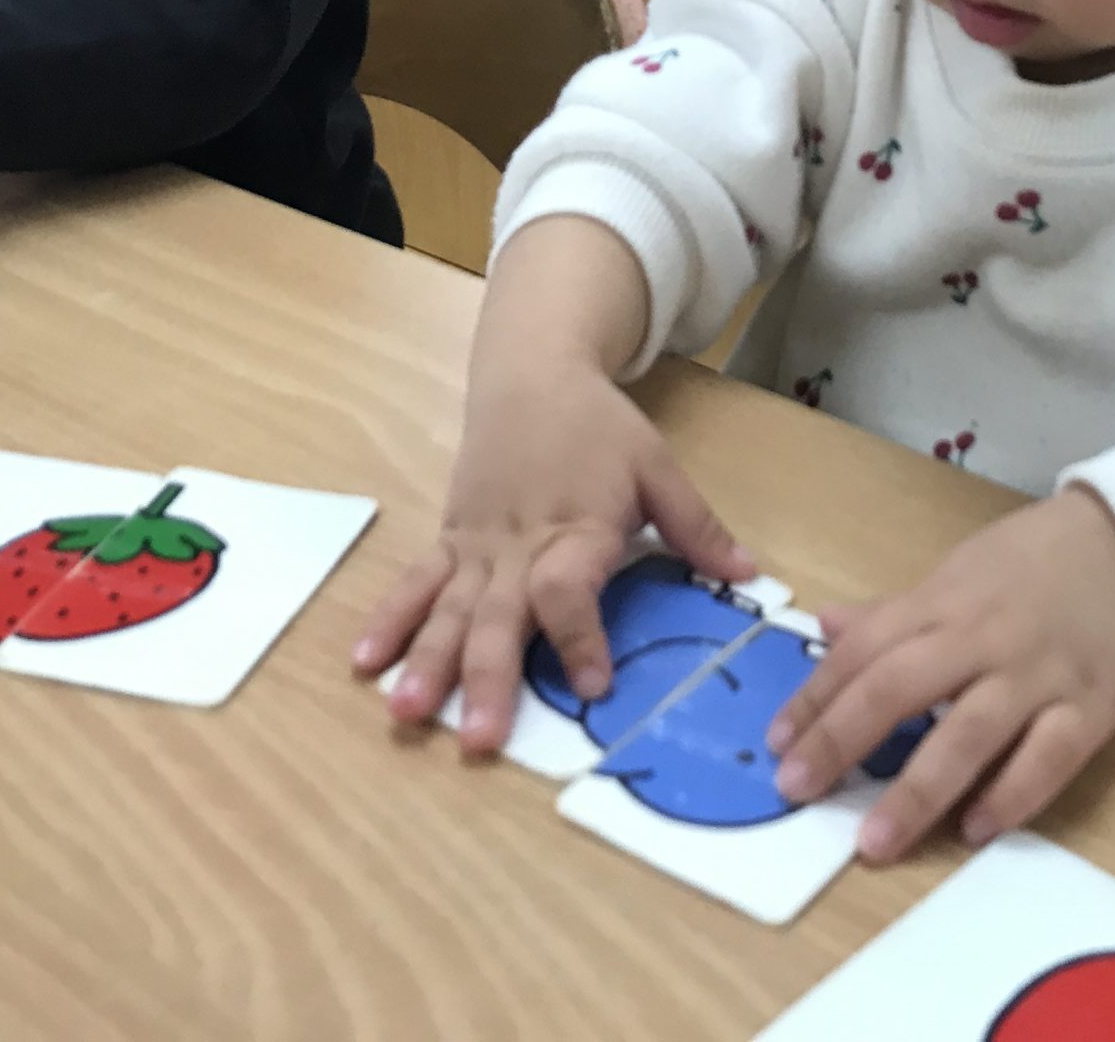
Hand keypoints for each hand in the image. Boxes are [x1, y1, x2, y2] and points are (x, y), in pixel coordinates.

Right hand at [354, 357, 750, 753]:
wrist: (531, 374)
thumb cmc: (599, 426)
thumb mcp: (658, 467)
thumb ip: (697, 527)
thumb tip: (751, 575)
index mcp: (577, 528)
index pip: (570, 591)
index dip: (580, 638)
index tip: (592, 687)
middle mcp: (519, 546)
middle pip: (499, 617)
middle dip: (489, 680)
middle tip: (481, 740)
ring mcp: (476, 547)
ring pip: (448, 610)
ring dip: (427, 663)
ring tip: (407, 713)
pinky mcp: (449, 541)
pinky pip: (414, 583)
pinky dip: (389, 621)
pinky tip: (363, 663)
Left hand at [767, 487, 1114, 864]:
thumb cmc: (1031, 563)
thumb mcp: (955, 572)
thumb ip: (892, 611)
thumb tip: (823, 628)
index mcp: (942, 603)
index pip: (864, 652)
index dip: (816, 699)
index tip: (777, 745)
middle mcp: (982, 639)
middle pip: (900, 688)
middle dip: (842, 742)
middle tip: (796, 791)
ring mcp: (1038, 675)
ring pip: (969, 733)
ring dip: (917, 791)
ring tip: (874, 842)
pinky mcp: (1091, 708)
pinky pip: (1048, 758)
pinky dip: (1011, 796)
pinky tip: (974, 830)